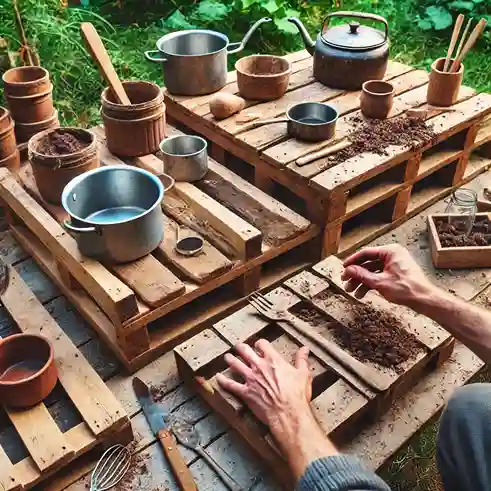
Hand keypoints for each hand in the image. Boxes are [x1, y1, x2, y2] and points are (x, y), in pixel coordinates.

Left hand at [217, 340, 336, 479]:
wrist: (288, 413)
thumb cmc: (297, 395)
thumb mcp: (303, 374)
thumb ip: (302, 360)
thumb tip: (304, 349)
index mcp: (273, 360)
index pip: (262, 344)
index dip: (259, 344)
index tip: (259, 345)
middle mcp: (259, 366)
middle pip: (245, 351)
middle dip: (241, 347)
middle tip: (238, 346)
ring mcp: (251, 379)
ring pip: (236, 364)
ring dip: (230, 359)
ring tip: (227, 357)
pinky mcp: (245, 392)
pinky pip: (231, 385)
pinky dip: (223, 381)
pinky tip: (218, 378)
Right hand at [341, 244, 434, 306]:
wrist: (424, 300)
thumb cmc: (407, 289)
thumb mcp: (379, 282)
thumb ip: (361, 275)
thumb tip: (348, 270)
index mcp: (390, 251)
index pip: (366, 253)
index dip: (352, 261)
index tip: (343, 268)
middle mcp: (393, 255)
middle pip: (368, 263)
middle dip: (356, 275)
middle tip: (346, 282)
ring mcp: (395, 265)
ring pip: (372, 271)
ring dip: (362, 281)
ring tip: (352, 292)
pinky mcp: (396, 274)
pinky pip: (379, 276)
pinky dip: (371, 284)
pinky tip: (363, 293)